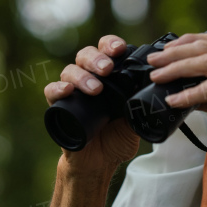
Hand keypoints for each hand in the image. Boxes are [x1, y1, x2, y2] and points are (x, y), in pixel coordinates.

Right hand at [44, 35, 140, 168]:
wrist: (100, 162)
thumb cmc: (116, 138)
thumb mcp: (134, 120)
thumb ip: (141, 106)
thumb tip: (154, 94)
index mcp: (109, 77)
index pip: (106, 50)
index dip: (111, 44)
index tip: (120, 49)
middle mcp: (89, 78)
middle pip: (86, 55)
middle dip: (97, 58)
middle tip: (107, 69)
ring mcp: (73, 91)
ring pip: (70, 70)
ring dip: (82, 76)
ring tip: (96, 89)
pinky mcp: (58, 106)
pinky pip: (51, 91)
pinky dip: (58, 88)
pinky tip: (67, 91)